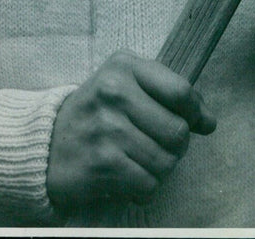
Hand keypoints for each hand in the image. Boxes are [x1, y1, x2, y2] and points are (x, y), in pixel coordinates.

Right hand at [47, 50, 215, 211]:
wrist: (45, 142)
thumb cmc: (96, 112)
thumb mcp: (125, 84)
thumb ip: (168, 94)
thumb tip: (209, 121)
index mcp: (124, 66)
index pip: (181, 91)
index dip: (197, 111)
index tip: (199, 122)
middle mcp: (114, 92)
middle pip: (178, 131)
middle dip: (176, 146)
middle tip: (159, 145)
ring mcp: (106, 129)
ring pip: (165, 161)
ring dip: (160, 168)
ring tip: (141, 160)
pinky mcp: (101, 164)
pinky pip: (148, 184)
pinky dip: (144, 188)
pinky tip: (129, 177)